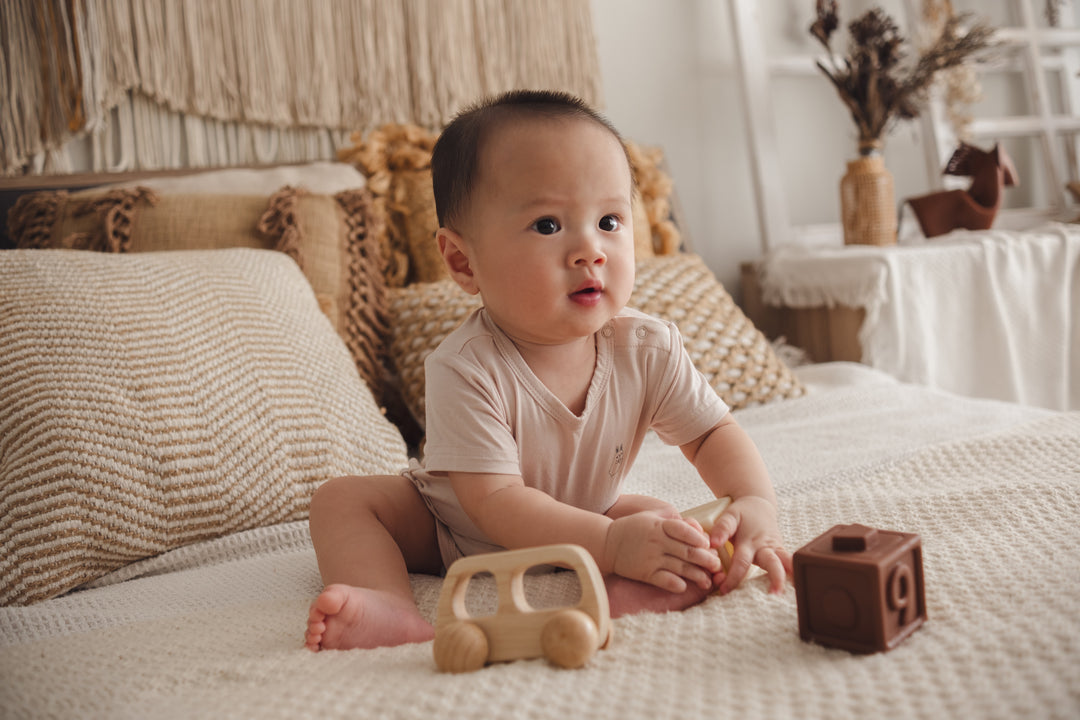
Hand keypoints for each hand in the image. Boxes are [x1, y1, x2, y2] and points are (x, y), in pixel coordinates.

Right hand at [603, 512, 721, 592]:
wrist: (607, 543)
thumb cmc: (633, 528)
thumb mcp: (652, 517)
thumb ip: (675, 522)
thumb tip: (698, 529)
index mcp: (659, 526)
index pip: (684, 530)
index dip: (699, 537)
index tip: (708, 544)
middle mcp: (656, 542)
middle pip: (687, 551)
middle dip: (705, 559)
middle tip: (717, 565)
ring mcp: (650, 558)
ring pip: (680, 567)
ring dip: (697, 575)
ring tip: (708, 580)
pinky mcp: (645, 573)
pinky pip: (664, 580)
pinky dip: (676, 584)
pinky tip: (685, 586)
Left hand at [708, 496, 791, 594]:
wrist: (759, 504)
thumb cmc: (742, 513)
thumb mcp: (730, 515)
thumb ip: (722, 528)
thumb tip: (713, 543)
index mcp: (750, 541)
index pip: (741, 563)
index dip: (733, 578)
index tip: (724, 590)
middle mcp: (765, 547)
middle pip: (772, 564)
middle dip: (775, 579)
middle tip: (774, 595)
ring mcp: (775, 550)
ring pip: (786, 564)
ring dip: (788, 578)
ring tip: (789, 593)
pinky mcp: (781, 552)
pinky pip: (788, 564)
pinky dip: (792, 575)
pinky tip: (794, 588)